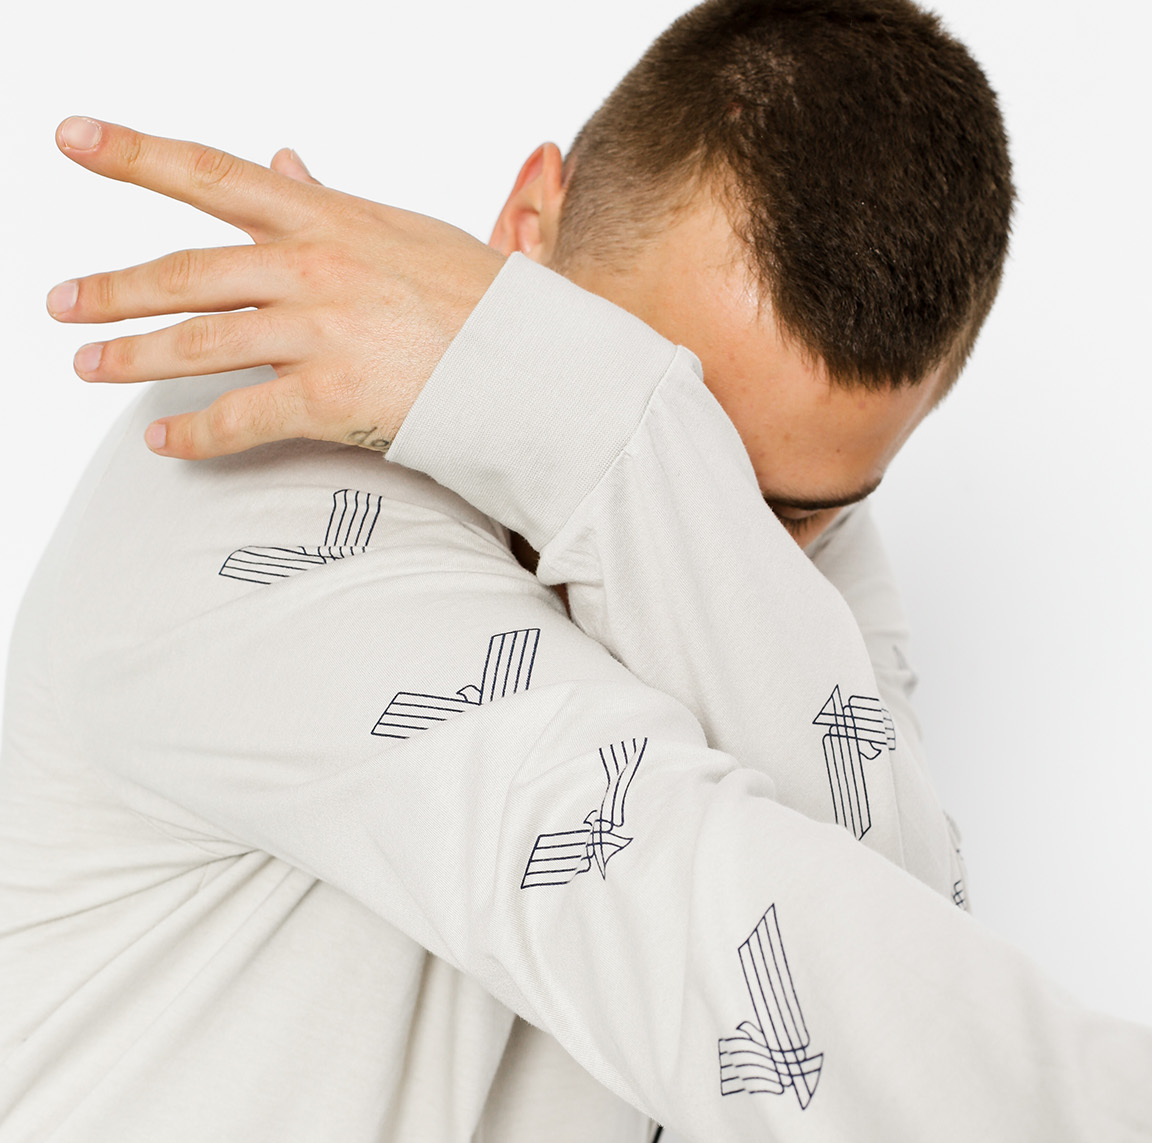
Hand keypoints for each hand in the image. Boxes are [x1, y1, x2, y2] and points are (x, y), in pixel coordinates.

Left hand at [45, 117, 504, 457]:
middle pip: (186, 270)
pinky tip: (163, 442)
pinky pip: (242, 418)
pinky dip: (196, 434)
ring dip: (133, 355)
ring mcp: (320, 332)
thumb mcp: (406, 230)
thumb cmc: (482, 300)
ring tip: (87, 365)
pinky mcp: (332, 398)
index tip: (73, 137)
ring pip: (200, 341)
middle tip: (59, 302)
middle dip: (113, 287)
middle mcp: (313, 267)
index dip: (136, 153)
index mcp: (327, 218)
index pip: (214, 174)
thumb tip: (286, 157)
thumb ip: (332, 198)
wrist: (537, 368)